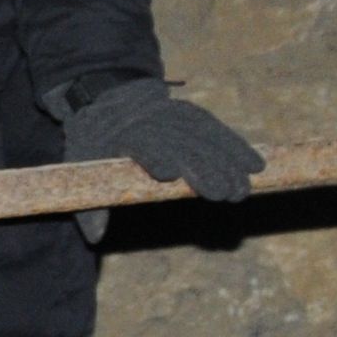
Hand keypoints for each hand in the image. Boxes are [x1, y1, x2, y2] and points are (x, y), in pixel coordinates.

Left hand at [60, 77, 262, 201]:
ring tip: (245, 188)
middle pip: (183, 147)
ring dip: (229, 162)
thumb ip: (90, 205)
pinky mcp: (190, 113)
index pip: (143, 147)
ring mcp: (173, 117)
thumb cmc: (94, 143)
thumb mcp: (82, 169)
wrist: (106, 99)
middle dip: (207, 170)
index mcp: (124, 138)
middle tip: (228, 195)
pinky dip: (236, 145)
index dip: (156, 158)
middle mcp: (152, 125)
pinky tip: (254, 163)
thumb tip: (95, 237)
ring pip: (206, 138)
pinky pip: (216, 129)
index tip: (170, 174)